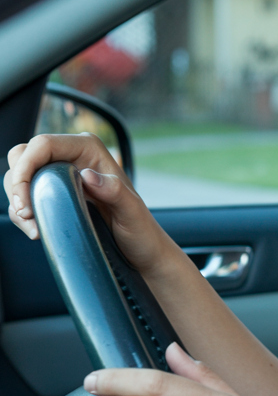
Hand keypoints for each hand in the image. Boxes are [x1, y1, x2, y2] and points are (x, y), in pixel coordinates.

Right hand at [5, 132, 169, 274]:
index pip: (43, 145)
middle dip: (17, 185)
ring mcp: (62, 174)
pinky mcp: (56, 193)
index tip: (24, 200)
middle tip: (27, 214)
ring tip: (33, 227)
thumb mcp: (132, 213)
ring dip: (17, 201)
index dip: (25, 168)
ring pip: (19, 175)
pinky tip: (35, 229)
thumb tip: (88, 175)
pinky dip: (22, 211)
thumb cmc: (141, 231)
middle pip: (24, 156)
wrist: (141, 250)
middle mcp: (74, 156)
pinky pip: (26, 194)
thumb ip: (114, 192)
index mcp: (90, 149)